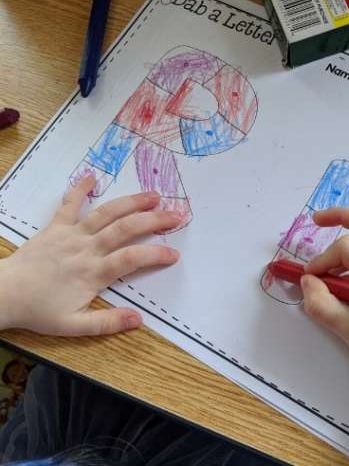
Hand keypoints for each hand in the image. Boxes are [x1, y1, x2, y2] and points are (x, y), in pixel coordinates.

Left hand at [0, 174, 180, 335]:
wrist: (3, 295)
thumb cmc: (38, 311)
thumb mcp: (71, 326)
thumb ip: (106, 323)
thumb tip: (138, 320)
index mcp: (93, 273)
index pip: (133, 259)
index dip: (157, 254)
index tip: (175, 254)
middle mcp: (87, 248)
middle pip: (127, 229)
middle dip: (155, 220)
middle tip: (177, 214)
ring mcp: (72, 234)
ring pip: (107, 213)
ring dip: (132, 202)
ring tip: (154, 196)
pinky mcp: (56, 227)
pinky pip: (70, 204)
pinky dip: (81, 189)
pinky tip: (93, 176)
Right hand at [300, 208, 348, 387]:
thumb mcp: (345, 328)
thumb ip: (320, 303)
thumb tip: (307, 281)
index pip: (347, 247)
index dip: (322, 259)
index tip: (309, 280)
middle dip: (342, 216)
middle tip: (317, 219)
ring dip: (348, 244)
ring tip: (327, 271)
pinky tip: (344, 284)